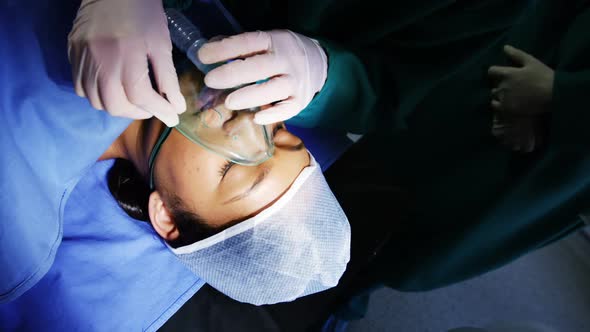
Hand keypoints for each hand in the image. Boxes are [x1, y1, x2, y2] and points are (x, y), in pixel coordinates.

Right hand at [68, 0, 185, 126]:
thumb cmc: (143, 15)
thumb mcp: (162, 45)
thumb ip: (168, 78)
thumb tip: (177, 107)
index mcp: (127, 55)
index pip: (141, 96)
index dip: (159, 110)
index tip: (172, 117)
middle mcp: (101, 60)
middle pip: (116, 105)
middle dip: (138, 113)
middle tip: (152, 108)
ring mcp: (83, 58)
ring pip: (97, 101)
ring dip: (118, 108)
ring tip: (134, 102)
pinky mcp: (73, 54)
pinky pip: (81, 88)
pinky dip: (98, 97)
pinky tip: (113, 90)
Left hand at [197, 30, 327, 124]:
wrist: (319, 63)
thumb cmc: (281, 53)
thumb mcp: (267, 42)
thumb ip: (242, 49)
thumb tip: (209, 54)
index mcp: (275, 40)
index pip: (248, 43)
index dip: (224, 49)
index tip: (203, 56)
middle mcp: (287, 60)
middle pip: (259, 67)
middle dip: (232, 74)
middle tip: (210, 80)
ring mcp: (295, 81)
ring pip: (273, 89)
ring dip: (249, 96)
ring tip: (229, 102)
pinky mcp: (300, 100)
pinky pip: (287, 109)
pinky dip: (271, 114)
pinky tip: (256, 117)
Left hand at [488, 45, 553, 152]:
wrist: (553, 95)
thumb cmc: (544, 76)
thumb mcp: (532, 62)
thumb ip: (516, 55)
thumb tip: (505, 47)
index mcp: (507, 73)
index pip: (492, 71)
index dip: (496, 72)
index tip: (503, 74)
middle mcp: (503, 86)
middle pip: (494, 84)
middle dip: (500, 83)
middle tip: (512, 86)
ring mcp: (504, 98)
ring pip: (494, 95)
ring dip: (500, 94)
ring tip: (511, 95)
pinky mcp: (507, 108)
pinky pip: (495, 105)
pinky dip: (499, 104)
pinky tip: (508, 103)